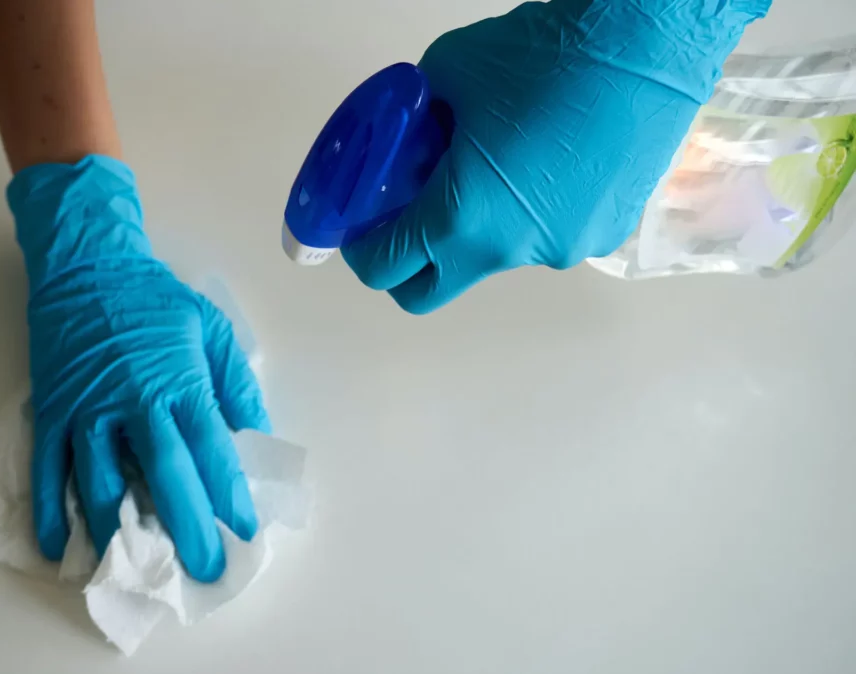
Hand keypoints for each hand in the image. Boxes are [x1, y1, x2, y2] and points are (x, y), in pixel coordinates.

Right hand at [8, 155, 268, 581]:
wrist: (87, 264)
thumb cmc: (155, 298)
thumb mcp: (211, 328)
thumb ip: (235, 383)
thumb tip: (256, 435)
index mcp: (179, 381)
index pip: (210, 450)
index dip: (229, 495)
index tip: (244, 531)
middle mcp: (134, 402)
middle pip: (163, 478)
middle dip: (187, 530)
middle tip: (202, 570)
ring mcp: (86, 409)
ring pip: (102, 483)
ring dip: (121, 532)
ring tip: (138, 571)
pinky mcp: (50, 410)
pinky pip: (47, 469)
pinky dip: (50, 511)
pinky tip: (60, 547)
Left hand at [343, 0, 770, 312]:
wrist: (648, 45)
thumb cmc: (539, 56)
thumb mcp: (447, 73)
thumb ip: (415, 120)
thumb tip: (411, 136)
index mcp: (461, 218)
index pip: (386, 267)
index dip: (361, 250)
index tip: (361, 229)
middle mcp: (507, 251)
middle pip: (429, 291)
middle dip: (407, 266)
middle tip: (407, 219)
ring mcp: (559, 251)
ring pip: (492, 258)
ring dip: (476, 229)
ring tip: (498, 166)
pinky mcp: (602, 238)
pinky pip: (543, 237)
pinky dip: (528, 215)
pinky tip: (549, 165)